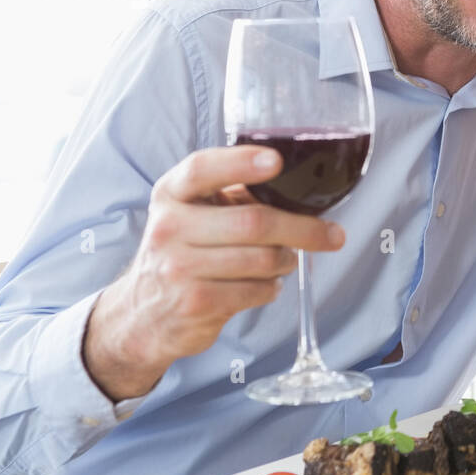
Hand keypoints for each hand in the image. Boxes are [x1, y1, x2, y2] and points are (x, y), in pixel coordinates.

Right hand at [84, 145, 345, 399]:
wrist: (143, 314)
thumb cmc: (183, 252)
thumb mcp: (193, 214)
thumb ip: (233, 196)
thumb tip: (298, 188)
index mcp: (171, 194)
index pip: (202, 169)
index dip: (240, 162)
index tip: (276, 161)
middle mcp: (169, 227)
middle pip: (252, 221)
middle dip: (303, 229)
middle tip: (332, 235)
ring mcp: (178, 267)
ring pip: (262, 259)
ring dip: (286, 260)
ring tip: (283, 259)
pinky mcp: (195, 303)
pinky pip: (257, 290)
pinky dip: (272, 287)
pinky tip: (263, 284)